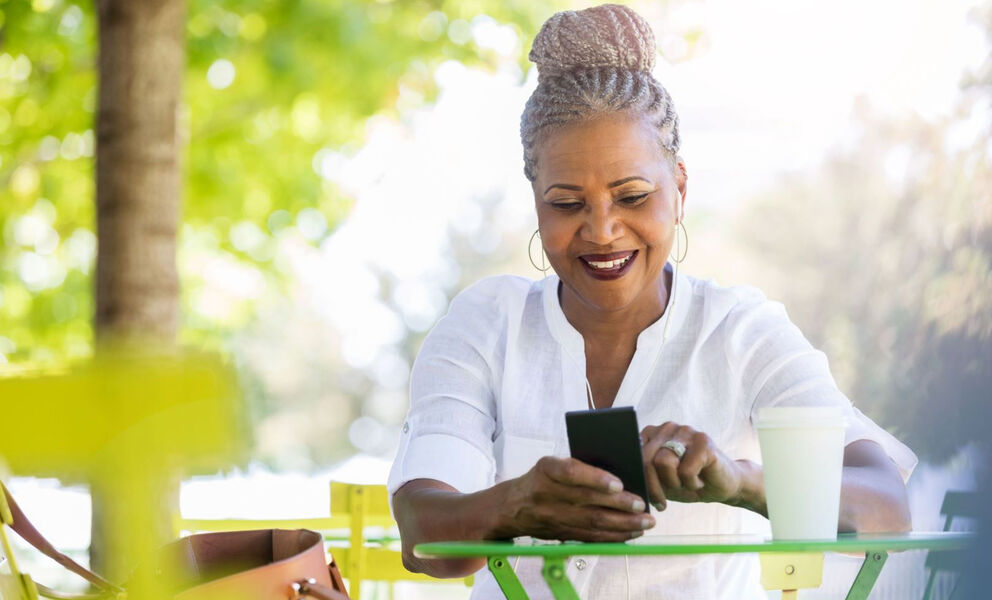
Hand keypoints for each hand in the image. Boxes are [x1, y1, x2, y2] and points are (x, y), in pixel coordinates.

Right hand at [499, 456, 655, 541]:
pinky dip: (613, 537)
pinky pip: (590, 538)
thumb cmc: (542, 478)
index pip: (571, 472)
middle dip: (620, 505)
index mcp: (546, 469)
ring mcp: (553, 517)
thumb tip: (620, 471)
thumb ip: (578, 466)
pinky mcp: (560, 534)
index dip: (595, 478)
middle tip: (643, 505)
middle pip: (587, 502)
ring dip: (623, 525)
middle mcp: (547, 494)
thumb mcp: (552, 463)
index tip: (619, 483)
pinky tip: (631, 533)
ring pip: (592, 524)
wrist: (512, 506)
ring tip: (645, 522)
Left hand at [641, 422, 743, 509]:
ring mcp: (686, 431)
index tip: (645, 496)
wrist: (724, 485)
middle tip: (664, 499)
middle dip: (653, 486)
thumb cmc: (687, 483)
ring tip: (686, 483)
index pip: (632, 453)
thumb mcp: (659, 481)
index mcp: (652, 434)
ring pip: (663, 461)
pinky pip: (686, 470)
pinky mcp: (704, 441)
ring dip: (674, 483)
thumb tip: (624, 481)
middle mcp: (667, 427)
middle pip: (645, 458)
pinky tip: (700, 480)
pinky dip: (691, 483)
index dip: (637, 478)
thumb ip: (642, 475)